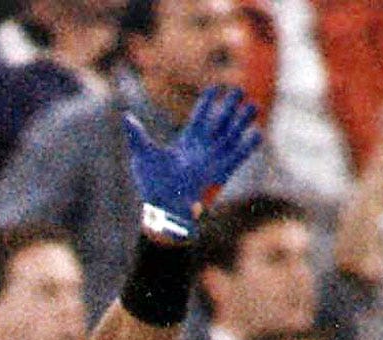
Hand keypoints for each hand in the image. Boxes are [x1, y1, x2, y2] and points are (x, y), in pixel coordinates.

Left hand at [123, 84, 260, 238]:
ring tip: (254, 105)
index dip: (207, 101)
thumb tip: (125, 117)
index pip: (200, 115)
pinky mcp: (221, 172)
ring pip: (232, 134)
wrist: (164, 208)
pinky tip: (257, 132)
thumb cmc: (152, 185)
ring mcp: (213, 159)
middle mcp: (203, 147)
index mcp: (186, 140)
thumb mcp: (143, 156)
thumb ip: (137, 136)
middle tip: (240, 89)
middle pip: (220, 121)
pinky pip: (238, 156)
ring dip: (243, 121)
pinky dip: (248, 146)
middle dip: (230, 106)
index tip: (214, 87)